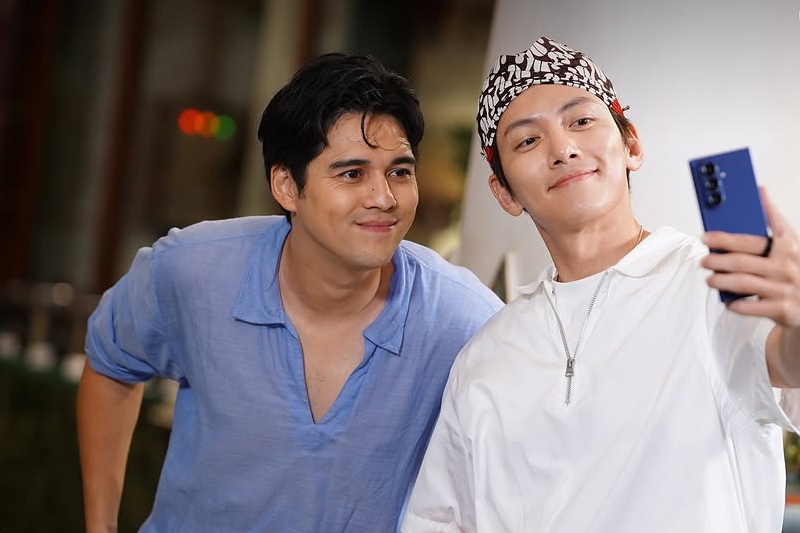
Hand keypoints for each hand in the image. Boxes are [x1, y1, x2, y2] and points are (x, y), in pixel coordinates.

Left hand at [701, 187, 799, 328]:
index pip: (751, 239)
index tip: (706, 236)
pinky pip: (751, 307)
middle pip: (741, 260)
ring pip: (743, 282)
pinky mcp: (782, 308)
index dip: (726, 237)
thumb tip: (760, 190)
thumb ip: (774, 218)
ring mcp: (784, 288)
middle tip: (704, 259)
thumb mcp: (792, 240)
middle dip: (717, 260)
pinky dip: (736, 304)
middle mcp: (786, 266)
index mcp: (788, 246)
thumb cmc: (797, 267)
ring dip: (721, 281)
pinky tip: (728, 301)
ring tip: (710, 279)